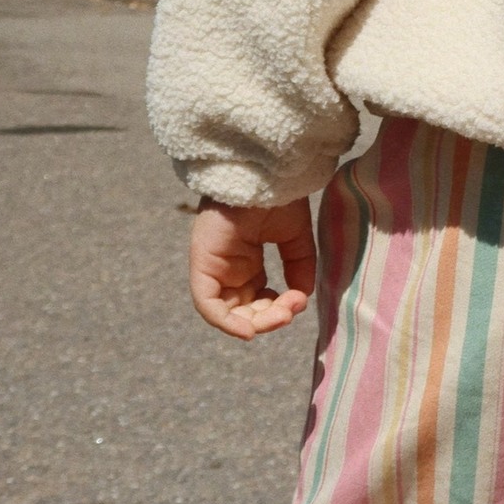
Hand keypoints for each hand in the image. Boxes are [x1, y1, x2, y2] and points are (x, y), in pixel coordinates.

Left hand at [189, 196, 315, 340]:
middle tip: (291, 312)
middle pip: (243, 310)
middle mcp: (228, 267)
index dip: (276, 309)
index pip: (257, 298)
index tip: (298, 303)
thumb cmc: (278, 196)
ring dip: (255, 322)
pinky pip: (208, 305)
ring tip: (281, 314)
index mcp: (247, 260)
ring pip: (227, 313)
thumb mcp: (295, 237)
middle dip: (269, 318)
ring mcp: (214, 266)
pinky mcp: (202, 265)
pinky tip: (249, 329)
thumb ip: (299, 267)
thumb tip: (301, 298)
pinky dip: (226, 323)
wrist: (266, 174)